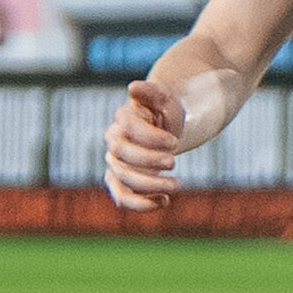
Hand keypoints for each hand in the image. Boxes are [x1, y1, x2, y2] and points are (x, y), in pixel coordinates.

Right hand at [105, 77, 184, 207]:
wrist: (165, 126)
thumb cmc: (164, 110)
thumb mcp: (163, 97)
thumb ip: (151, 91)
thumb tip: (133, 87)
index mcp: (123, 120)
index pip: (128, 130)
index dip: (150, 138)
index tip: (175, 142)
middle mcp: (114, 142)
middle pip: (121, 156)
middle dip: (148, 161)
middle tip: (174, 161)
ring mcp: (116, 164)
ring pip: (122, 179)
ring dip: (149, 185)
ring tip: (177, 185)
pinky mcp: (122, 182)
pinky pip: (122, 198)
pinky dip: (140, 205)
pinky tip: (164, 201)